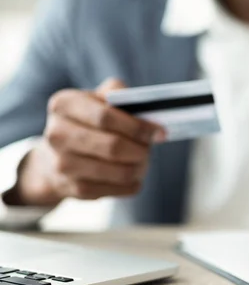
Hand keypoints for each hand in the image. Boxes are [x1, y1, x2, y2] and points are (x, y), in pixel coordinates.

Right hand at [4, 78, 165, 206]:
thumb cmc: (86, 123)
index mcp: (64, 104)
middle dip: (141, 149)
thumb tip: (147, 109)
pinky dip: (132, 183)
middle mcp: (57, 134)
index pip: (106, 116)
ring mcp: (63, 164)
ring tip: (143, 160)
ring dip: (140, 167)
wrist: (54, 158)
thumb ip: (119, 94)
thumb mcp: (97, 99)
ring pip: (119, 171)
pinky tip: (133, 175)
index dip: (137, 126)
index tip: (158, 131)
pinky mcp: (74, 189)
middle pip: (114, 146)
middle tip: (150, 148)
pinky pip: (116, 189)